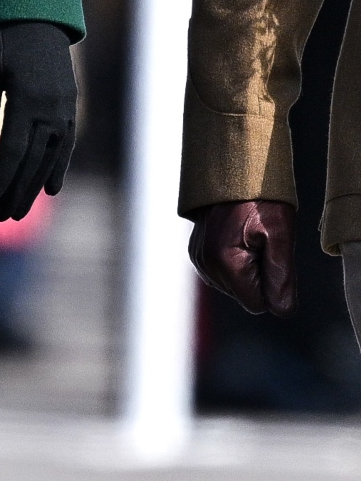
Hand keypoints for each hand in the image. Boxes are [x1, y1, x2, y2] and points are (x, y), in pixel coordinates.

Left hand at [0, 21, 77, 221]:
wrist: (38, 19)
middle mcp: (51, 108)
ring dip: (35, 187)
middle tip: (1, 218)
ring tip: (19, 212)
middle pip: (33, 160)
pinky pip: (66, 145)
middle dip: (16, 191)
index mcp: (27, 99)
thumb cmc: (4, 45)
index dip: (0, 177)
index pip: (13, 150)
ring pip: (51, 157)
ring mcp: (65, 109)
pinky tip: (51, 190)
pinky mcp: (70, 108)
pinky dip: (59, 168)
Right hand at [187, 199, 295, 315]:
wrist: (235, 171)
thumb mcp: (281, 234)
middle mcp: (206, 265)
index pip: (257, 304)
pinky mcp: (196, 253)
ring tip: (250, 237)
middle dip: (258, 276)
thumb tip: (282, 309)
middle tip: (263, 243)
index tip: (272, 255)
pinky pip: (223, 274)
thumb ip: (282, 276)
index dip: (272, 285)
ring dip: (247, 269)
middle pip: (245, 295)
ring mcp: (198, 259)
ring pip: (234, 286)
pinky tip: (239, 239)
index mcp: (226, 263)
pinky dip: (235, 263)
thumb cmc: (261, 200)